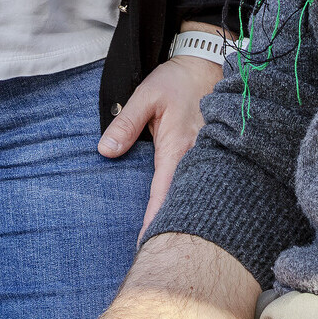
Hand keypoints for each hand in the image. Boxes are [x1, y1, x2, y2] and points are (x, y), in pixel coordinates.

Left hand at [99, 28, 222, 230]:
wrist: (205, 65)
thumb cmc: (174, 82)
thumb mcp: (145, 97)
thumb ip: (125, 124)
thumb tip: (105, 151)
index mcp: (177, 146)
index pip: (163, 191)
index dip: (155, 218)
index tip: (146, 242)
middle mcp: (197, 156)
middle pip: (185, 200)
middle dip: (173, 225)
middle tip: (160, 253)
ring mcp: (208, 156)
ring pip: (196, 193)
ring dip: (185, 214)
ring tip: (173, 243)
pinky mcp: (211, 153)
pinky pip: (204, 182)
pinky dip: (195, 198)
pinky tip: (189, 214)